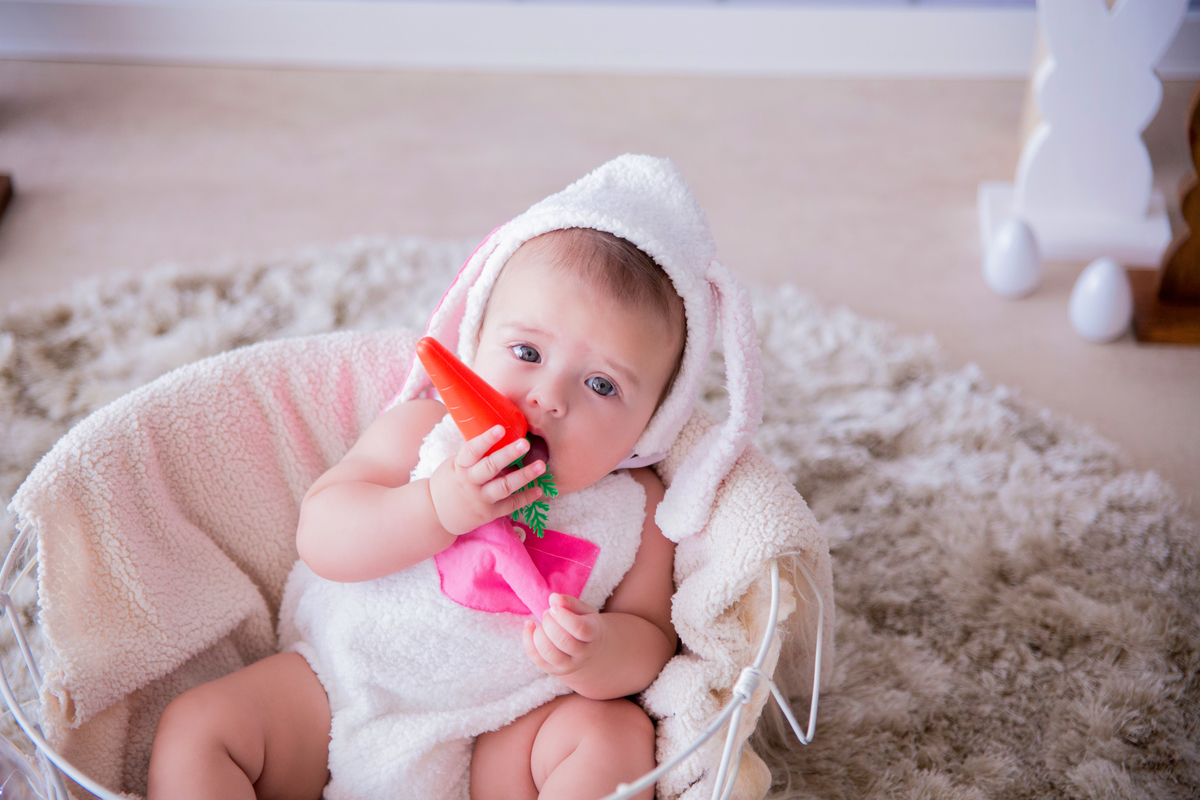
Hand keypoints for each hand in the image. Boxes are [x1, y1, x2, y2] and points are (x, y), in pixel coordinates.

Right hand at [428, 425, 546, 535]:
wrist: (436, 514)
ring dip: (524, 476)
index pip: (472, 451)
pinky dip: (526, 497)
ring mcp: (480, 499)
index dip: (485, 440)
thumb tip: (498, 431)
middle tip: (525, 443)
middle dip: (508, 454)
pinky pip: (510, 505)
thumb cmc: (450, 482)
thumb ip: (474, 454)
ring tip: (541, 465)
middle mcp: (469, 483)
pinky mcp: (489, 514)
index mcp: (460, 466)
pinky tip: (539, 489)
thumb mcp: (454, 464)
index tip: (499, 428)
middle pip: (490, 467)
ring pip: (504, 487)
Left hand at [523, 594, 602, 676]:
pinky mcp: (553, 670)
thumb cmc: (584, 623)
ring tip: (542, 623)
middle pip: (562, 641)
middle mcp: (584, 654)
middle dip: (549, 623)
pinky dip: (528, 640)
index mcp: (594, 635)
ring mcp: (569, 665)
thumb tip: (553, 598)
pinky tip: (530, 626)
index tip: (554, 608)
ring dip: (539, 633)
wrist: (586, 649)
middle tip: (548, 613)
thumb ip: (569, 602)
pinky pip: (536, 658)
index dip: (563, 616)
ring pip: (549, 653)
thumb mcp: (583, 610)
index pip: (579, 628)